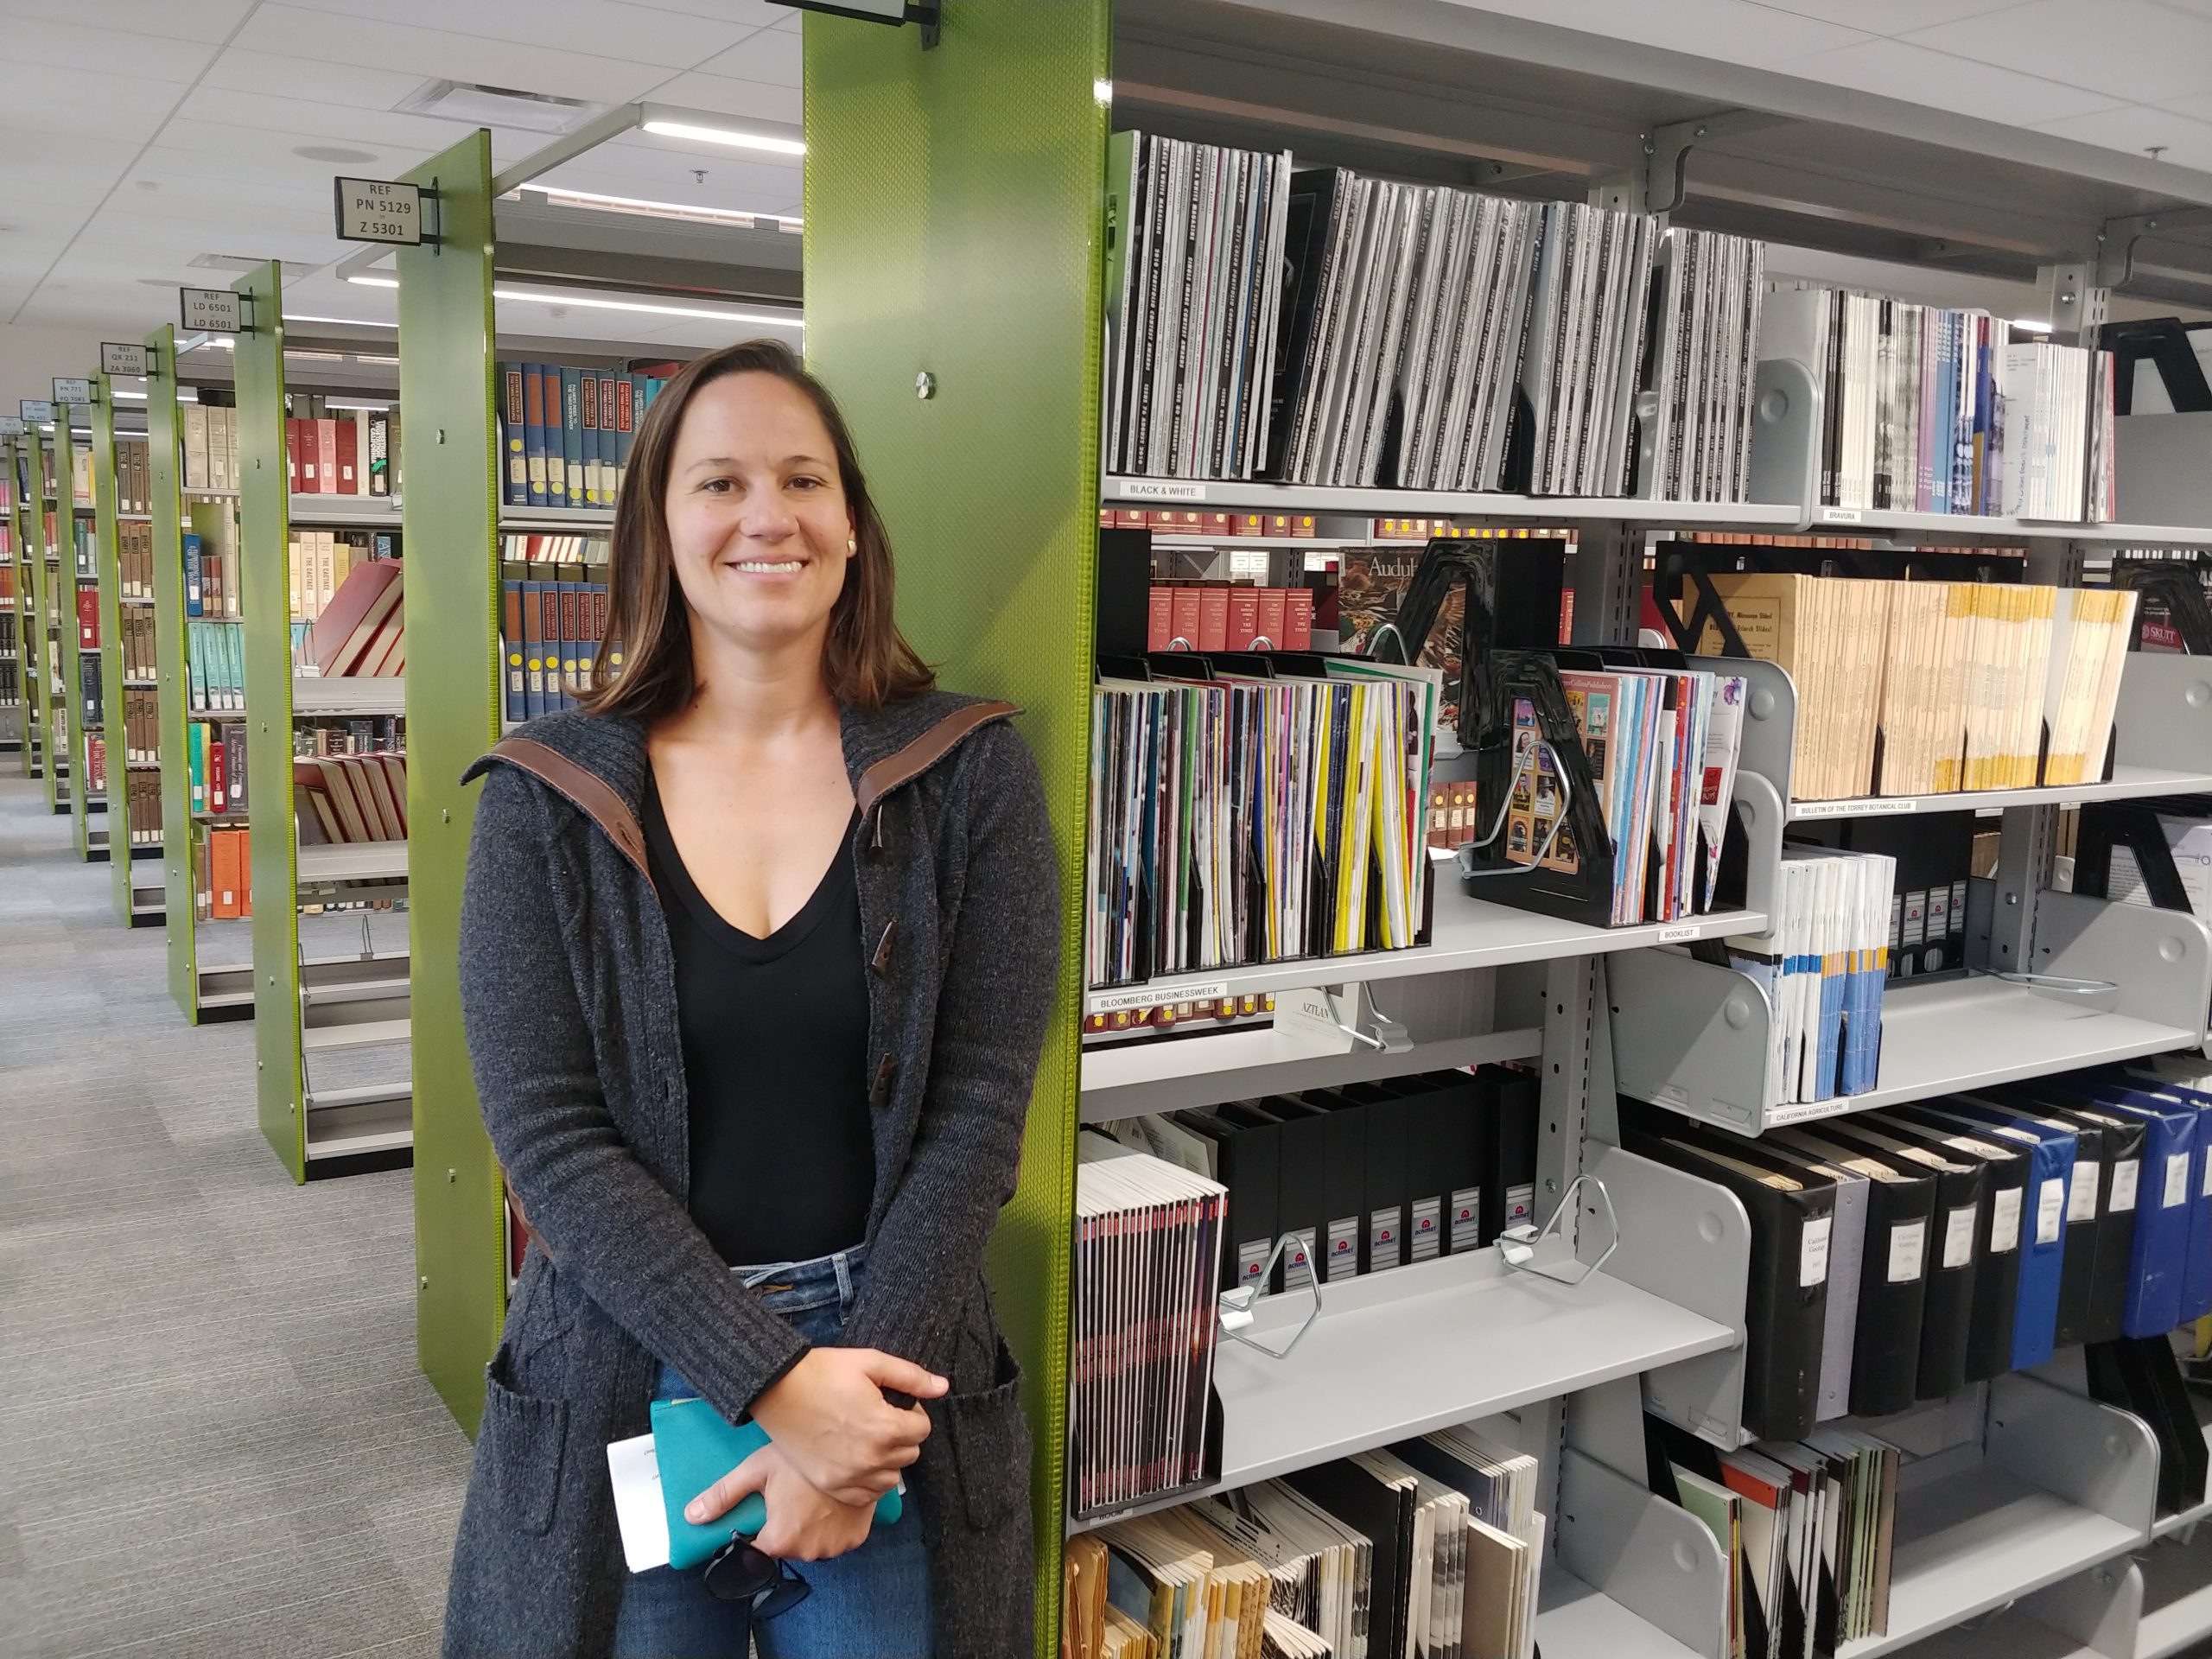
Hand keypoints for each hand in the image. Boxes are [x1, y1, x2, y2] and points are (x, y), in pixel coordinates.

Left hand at [683, 1443, 874, 1562]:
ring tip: (813, 1497)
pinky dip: (832, 1527)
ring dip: (810, 1529)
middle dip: (786, 1527)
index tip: (768, 1509)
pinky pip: (836, 1540)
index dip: (761, 1530)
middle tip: (791, 1495)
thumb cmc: (801, 1457)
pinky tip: (831, 1503)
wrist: (854, 1445)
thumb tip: (691, 1516)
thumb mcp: (757, 1470)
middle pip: (787, 1547)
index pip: (759, 1550)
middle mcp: (808, 1551)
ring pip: (812, 1545)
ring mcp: (835, 1548)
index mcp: (780, 1539)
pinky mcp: (855, 1539)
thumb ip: (723, 1496)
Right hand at [749, 1347, 944, 1506]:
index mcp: (885, 1427)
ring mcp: (850, 1477)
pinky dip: (869, 1480)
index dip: (912, 1412)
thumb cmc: (823, 1372)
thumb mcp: (870, 1363)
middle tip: (880, 1418)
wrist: (776, 1390)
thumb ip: (911, 1377)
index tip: (894, 1404)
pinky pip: (867, 1495)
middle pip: (910, 1454)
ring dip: (888, 1460)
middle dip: (902, 1435)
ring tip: (868, 1438)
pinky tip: (857, 1459)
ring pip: (891, 1477)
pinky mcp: (832, 1485)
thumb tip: (943, 1387)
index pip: (922, 1429)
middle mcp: (871, 1459)